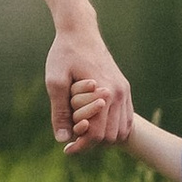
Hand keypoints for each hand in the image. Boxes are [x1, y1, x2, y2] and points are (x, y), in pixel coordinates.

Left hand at [47, 26, 128, 153]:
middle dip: (92, 143)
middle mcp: (119, 93)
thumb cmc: (64, 54)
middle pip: (111, 136)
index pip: (97, 133)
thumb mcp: (54, 81)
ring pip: (122, 130)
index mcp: (104, 92)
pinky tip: (95, 125)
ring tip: (84, 133)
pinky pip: (126, 119)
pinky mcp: (124, 88)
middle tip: (74, 141)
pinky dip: (113, 128)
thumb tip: (62, 139)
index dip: (81, 146)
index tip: (67, 150)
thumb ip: (59, 111)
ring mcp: (124, 91)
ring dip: (104, 137)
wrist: (80, 31)